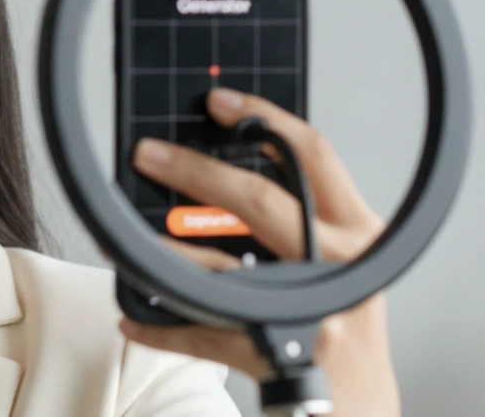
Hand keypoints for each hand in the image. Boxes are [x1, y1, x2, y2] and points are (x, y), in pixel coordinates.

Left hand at [116, 88, 399, 416]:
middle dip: (195, 172)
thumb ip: (300, 217)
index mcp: (360, 231)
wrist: (361, 411)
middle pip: (260, 200)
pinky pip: (204, 333)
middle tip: (149, 154)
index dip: (264, 116)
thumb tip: (217, 173)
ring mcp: (313, 310)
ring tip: (123, 239)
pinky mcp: (279, 353)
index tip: (216, 99)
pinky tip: (135, 316)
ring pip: (220, 268)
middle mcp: (342, 265)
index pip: (314, 154)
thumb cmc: (342, 327)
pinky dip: (161, 326)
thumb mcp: (341, 263)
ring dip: (162, 253)